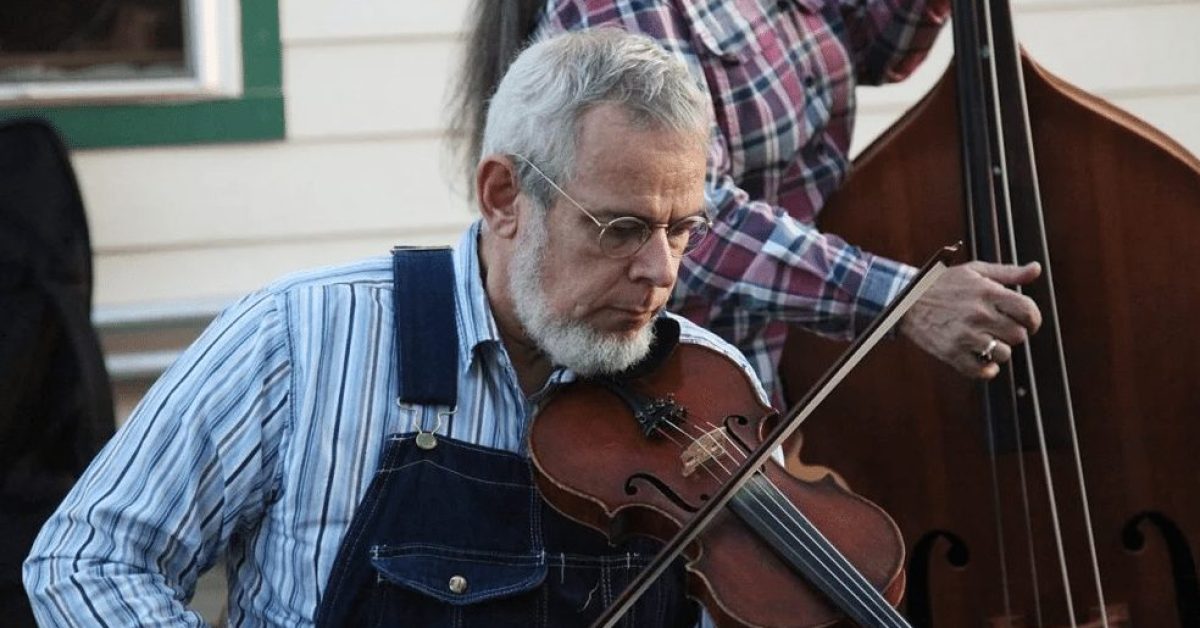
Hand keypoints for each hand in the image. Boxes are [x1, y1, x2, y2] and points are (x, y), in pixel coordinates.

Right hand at [898, 261, 1042, 378]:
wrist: (906, 300)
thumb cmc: (942, 284)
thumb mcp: (975, 271)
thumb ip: (1009, 272)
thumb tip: (1035, 269)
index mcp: (988, 292)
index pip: (1028, 311)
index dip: (1033, 320)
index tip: (1028, 323)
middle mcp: (979, 314)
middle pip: (1019, 335)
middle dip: (1014, 334)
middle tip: (1001, 331)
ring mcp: (965, 335)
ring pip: (1004, 354)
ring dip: (1000, 350)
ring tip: (988, 342)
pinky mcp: (952, 352)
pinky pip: (982, 371)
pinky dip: (987, 370)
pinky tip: (983, 361)